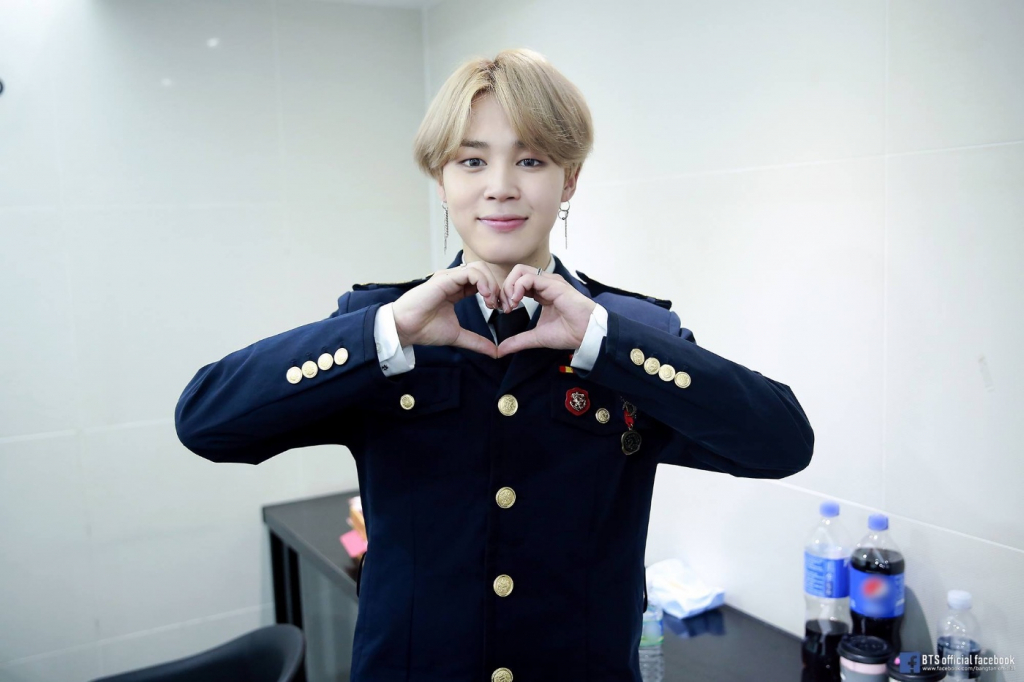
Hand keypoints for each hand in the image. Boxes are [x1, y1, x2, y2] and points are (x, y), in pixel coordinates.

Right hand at [391, 261, 506, 357]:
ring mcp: (449, 277)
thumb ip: (477, 341)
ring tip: (491, 301)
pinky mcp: (444, 279)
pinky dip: (482, 282)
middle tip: (500, 305)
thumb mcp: (458, 336)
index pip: (482, 282)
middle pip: (484, 271)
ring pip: (479, 268)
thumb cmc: (425, 330)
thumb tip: (495, 352)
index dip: (496, 293)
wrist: (406, 330)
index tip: (502, 309)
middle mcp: (453, 280)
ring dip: (491, 283)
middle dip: (497, 286)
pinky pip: (470, 272)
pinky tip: (485, 296)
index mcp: (457, 290)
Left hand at [494, 264, 596, 357]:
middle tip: (505, 307)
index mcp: (541, 292)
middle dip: (504, 288)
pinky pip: (528, 277)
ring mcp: (549, 282)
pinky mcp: (552, 284)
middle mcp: (544, 283)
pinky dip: (517, 287)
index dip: (506, 294)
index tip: (505, 311)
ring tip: (511, 304)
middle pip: (516, 273)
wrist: (585, 334)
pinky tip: (517, 301)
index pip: (517, 283)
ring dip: (509, 287)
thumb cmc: (568, 333)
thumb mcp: (536, 337)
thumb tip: (500, 351)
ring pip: (520, 271)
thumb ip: (518, 341)